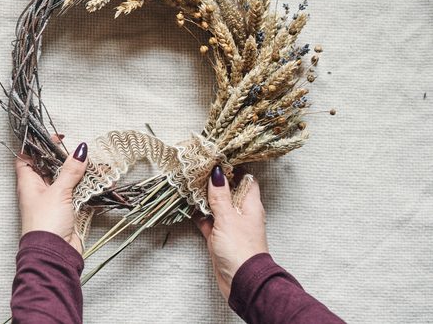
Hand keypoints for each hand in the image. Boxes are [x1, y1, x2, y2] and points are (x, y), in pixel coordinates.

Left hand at [15, 138, 87, 254]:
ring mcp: (53, 201)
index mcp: (28, 183)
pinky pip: (76, 194)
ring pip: (65, 180)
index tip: (55, 137)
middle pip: (49, 167)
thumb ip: (70, 170)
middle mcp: (38, 191)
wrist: (54, 254)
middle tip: (78, 150)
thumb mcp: (58, 191)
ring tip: (93, 163)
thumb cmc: (45, 224)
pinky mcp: (66, 212)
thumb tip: (79, 150)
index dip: (38, 145)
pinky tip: (98, 181)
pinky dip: (86, 187)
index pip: (27, 157)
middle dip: (64, 158)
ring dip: (79, 173)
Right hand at [194, 166, 268, 299]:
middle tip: (198, 168)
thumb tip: (218, 172)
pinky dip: (200, 215)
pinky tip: (188, 207)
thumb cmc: (240, 248)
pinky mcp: (220, 239)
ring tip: (189, 184)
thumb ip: (221, 196)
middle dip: (215, 181)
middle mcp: (242, 214)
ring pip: (217, 206)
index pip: (246, 180)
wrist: (242, 282)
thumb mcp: (228, 218)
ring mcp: (231, 226)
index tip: (218, 158)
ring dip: (205, 198)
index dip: (235, 168)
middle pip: (229, 191)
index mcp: (250, 206)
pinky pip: (209, 222)